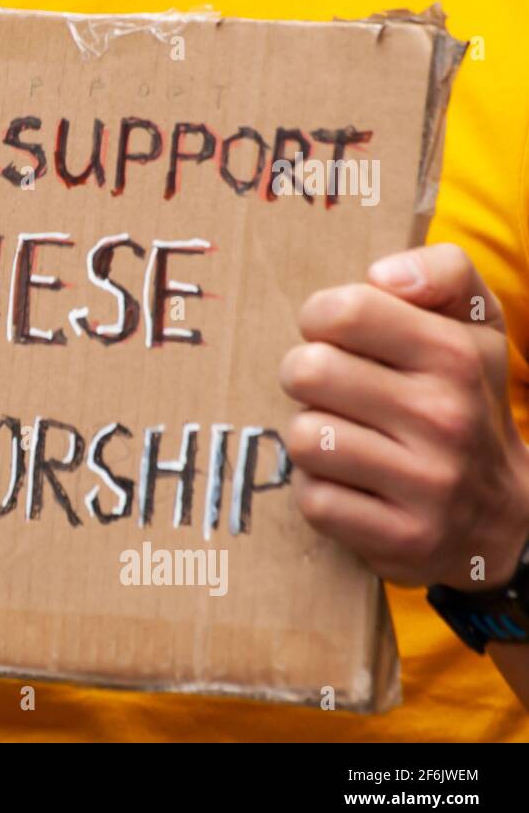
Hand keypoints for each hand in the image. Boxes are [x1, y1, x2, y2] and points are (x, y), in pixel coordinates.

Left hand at [281, 243, 528, 591]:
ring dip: (313, 438)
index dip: (320, 318)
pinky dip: (321, 491)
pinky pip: (314, 500)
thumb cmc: (466, 403)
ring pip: (304, 438)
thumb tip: (382, 274)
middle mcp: (445, 417)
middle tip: (330, 391)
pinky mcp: (402, 538)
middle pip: (307, 371)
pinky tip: (352, 486)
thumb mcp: (474, 327)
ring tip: (346, 439)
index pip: (345, 311)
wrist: (507, 518)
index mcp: (456, 354)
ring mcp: (427, 483)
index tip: (335, 336)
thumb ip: (440, 274)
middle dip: (305, 378)